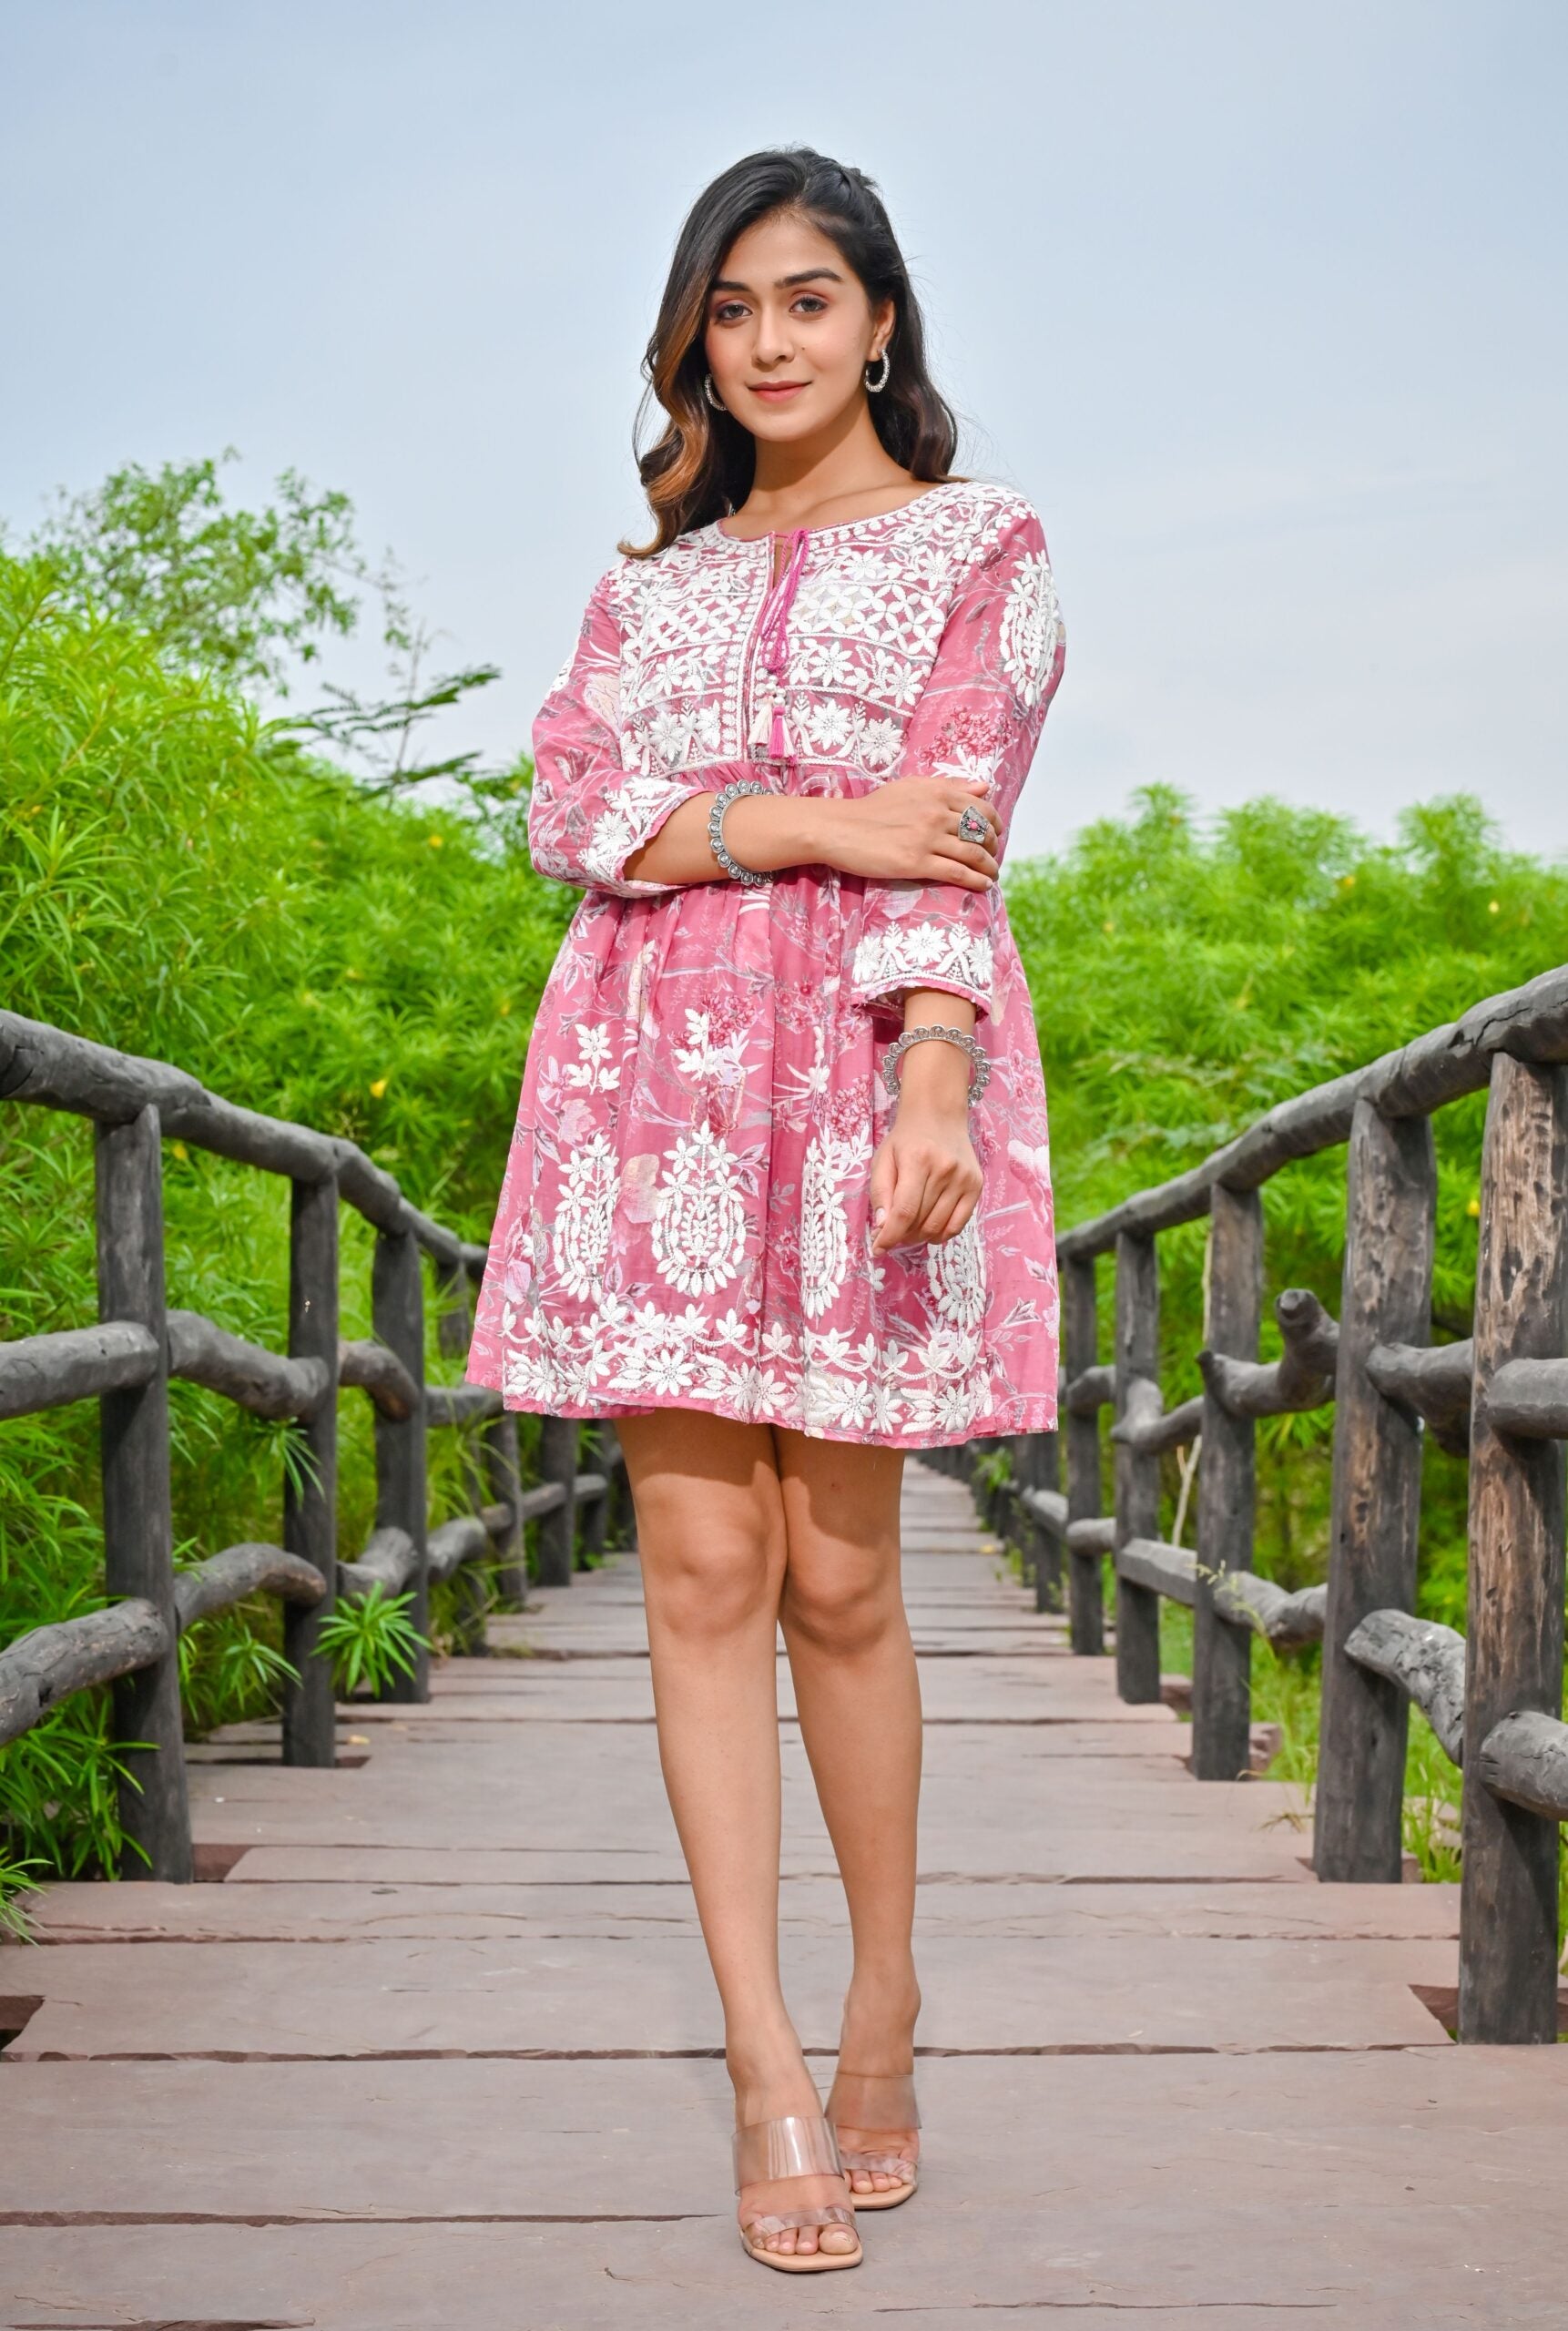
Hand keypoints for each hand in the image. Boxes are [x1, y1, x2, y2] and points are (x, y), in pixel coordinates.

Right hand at [814, 777, 999, 891]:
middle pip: (980, 832)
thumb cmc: (873, 808)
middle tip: (992, 857)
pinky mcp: (916, 862)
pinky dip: (975, 880)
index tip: (996, 834)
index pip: (980, 807)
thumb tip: (984, 786)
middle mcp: (936, 813)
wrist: (840, 828)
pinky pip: (956, 872)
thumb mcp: (911, 788)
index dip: (994, 823)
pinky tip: (983, 886)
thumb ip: (948, 786)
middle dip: (992, 847)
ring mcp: (927, 838)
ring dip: (989, 867)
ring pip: (973, 854)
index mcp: (936, 792)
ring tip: (992, 875)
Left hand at [868, 1042, 981, 1251]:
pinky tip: (929, 1229)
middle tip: (892, 1234)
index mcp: (917, 1160)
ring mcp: (964, 1179)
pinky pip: (958, 1224)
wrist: (938, 1117)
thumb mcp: (883, 1160)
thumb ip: (880, 1193)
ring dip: (919, 1237)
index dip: (890, 1236)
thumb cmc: (906, 1140)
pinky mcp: (976, 1186)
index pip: (904, 1211)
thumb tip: (881, 1228)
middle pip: (921, 1222)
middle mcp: (945, 1170)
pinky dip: (941, 1234)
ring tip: (909, 1230)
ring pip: (938, 1227)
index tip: (878, 1249)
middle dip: (902, 1236)